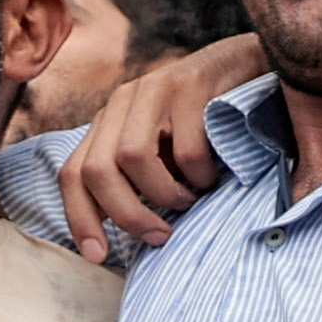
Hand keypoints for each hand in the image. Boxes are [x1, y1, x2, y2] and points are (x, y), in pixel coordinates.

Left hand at [61, 34, 262, 261]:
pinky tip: (213, 174)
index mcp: (108, 123)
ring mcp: (153, 89)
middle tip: (159, 235)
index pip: (72, 174)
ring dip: (164, 193)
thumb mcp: (161, 153)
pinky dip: (200, 174)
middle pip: (96, 170)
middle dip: (127, 214)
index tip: (98, 255)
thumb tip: (116, 231)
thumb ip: (134, 181)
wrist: (248, 66)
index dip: (79, 218)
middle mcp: (122, 102)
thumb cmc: (203, 123)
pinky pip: (185, 148)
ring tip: (189, 199)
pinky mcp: (189, 85)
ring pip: (132, 157)